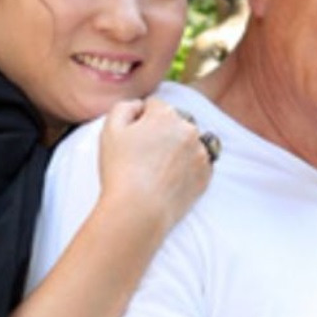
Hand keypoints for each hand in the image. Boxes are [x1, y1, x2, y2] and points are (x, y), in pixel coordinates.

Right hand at [98, 97, 213, 239]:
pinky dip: (187, 168)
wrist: (140, 210)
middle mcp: (188, 129)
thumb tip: (140, 106)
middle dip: (162, 133)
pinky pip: (198, 164)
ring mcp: (201, 153)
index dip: (140, 121)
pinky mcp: (206, 175)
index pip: (154, 106)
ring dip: (178, 149)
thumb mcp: (110, 129)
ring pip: (189, 142)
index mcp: (166, 114)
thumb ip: (124, 107)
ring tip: (158, 170)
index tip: (133, 140)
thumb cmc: (121, 170)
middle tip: (145, 156)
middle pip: (174, 122)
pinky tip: (170, 179)